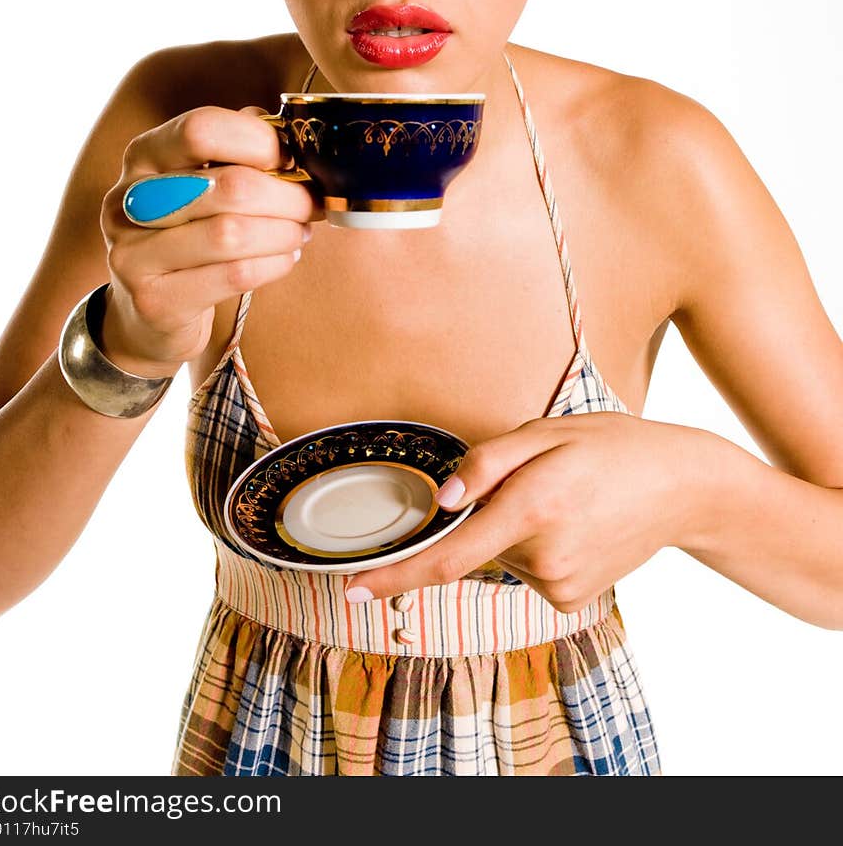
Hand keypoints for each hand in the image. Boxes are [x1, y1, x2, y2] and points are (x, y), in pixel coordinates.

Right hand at [98, 105, 322, 375]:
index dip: (258, 140)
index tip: (289, 159)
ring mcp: (133, 254)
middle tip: (310, 204)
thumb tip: (287, 135)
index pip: (200, 129)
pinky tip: (284, 258)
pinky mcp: (155, 301)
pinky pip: (234, 275)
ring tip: (300, 231)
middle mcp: (127, 201)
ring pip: (232, 233)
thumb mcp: (202, 180)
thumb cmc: (188, 233)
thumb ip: (237, 150)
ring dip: (282, 232)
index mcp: (143, 156)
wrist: (147, 311)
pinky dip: (273, 264)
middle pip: (228, 185)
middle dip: (286, 195)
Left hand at [345, 412, 703, 610]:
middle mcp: (543, 556)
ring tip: (566, 498)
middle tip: (540, 479)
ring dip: (514, 528)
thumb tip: (442, 501)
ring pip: (502, 556)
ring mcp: (559, 585)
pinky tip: (575, 524)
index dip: (393, 575)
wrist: (682, 487)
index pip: (446, 557)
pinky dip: (536, 547)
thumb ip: (487, 463)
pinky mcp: (571, 600)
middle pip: (475, 543)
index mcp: (532, 508)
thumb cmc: (611, 447)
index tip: (351, 589)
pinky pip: (528, 571)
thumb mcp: (547, 432)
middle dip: (486, 513)